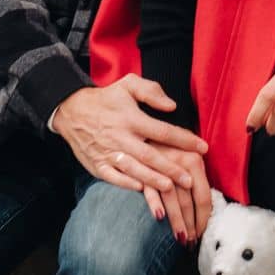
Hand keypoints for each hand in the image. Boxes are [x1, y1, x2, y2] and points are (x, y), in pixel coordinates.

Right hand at [51, 75, 207, 193]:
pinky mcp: (97, 165)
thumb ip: (151, 91)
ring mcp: (109, 153)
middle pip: (151, 156)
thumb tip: (172, 106)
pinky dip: (128, 184)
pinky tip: (142, 190)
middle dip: (173, 168)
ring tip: (172, 188)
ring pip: (135, 169)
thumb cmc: (106, 98)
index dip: (184, 140)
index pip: (163, 130)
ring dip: (154, 180)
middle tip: (191, 179)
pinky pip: (114, 178)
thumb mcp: (128, 84)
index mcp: (131, 118)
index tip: (203, 147)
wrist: (72, 110)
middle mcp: (121, 137)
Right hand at [142, 147, 211, 242]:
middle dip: (190, 225)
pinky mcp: (142, 171)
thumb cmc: (170, 149)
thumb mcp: (188, 155)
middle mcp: (178, 161)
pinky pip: (150, 191)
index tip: (202, 232)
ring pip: (172, 200)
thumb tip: (210, 206)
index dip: (204, 218)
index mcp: (193, 158)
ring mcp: (159, 166)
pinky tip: (160, 218)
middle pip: (188, 201)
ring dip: (176, 222)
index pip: (203, 196)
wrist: (142, 136)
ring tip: (180, 238)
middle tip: (191, 242)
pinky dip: (155, 205)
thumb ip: (198, 175)